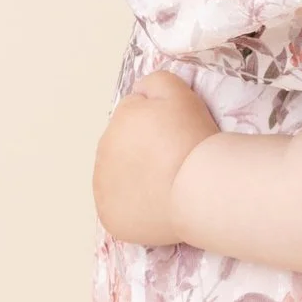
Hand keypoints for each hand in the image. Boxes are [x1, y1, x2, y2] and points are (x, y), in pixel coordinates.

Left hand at [92, 70, 217, 246]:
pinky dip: (137, 209)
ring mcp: (103, 190)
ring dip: (138, 180)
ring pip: (121, 180)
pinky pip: (123, 211)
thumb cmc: (192, 138)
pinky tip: (160, 207)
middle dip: (145, 153)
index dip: (160, 127)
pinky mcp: (111, 219)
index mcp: (116, 122)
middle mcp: (102, 154)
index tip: (178, 137)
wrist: (199, 187)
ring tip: (169, 187)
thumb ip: (154, 82)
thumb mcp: (178, 91)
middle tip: (175, 162)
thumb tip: (140, 92)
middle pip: (126, 150)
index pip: (136, 119)